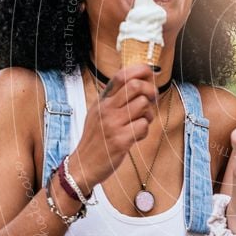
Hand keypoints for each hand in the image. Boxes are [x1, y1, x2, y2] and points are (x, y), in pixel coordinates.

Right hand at [68, 65, 157, 189]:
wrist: (83, 165)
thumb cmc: (96, 138)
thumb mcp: (99, 113)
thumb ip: (116, 98)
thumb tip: (140, 82)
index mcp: (102, 100)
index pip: (121, 75)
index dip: (141, 71)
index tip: (150, 76)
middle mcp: (106, 109)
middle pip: (136, 86)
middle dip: (150, 91)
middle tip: (152, 101)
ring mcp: (112, 124)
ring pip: (143, 106)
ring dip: (148, 115)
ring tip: (140, 123)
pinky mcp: (120, 140)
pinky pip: (143, 127)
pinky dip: (144, 132)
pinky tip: (136, 137)